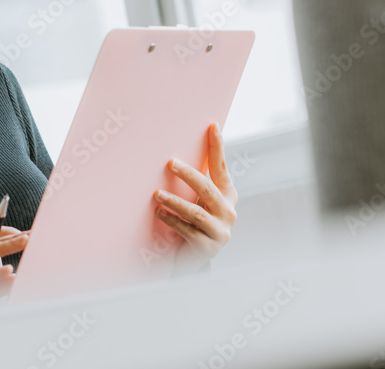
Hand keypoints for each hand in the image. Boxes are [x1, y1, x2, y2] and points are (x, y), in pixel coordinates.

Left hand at [153, 122, 238, 275]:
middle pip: (208, 188)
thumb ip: (198, 179)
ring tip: (156, 194)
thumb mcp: (200, 200)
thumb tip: (178, 149)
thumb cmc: (195, 221)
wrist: (195, 258)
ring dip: (175, 201)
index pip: (221, 167)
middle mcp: (228, 212)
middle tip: (170, 162)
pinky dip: (172, 220)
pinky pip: (187, 231)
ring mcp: (220, 231)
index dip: (217, 147)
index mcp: (228, 195)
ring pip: (196, 212)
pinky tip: (159, 212)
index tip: (212, 126)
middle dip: (189, 174)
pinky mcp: (209, 247)